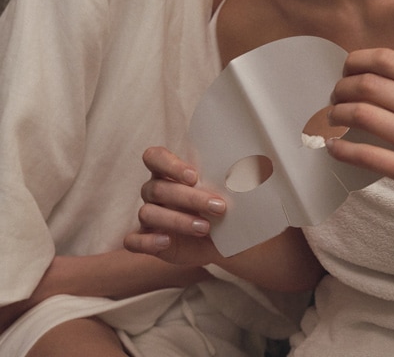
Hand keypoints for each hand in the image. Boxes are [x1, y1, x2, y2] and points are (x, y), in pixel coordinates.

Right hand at [124, 147, 224, 267]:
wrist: (225, 239)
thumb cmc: (222, 205)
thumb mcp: (227, 188)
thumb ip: (228, 174)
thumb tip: (254, 162)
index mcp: (168, 171)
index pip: (154, 157)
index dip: (169, 164)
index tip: (194, 175)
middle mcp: (155, 190)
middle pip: (158, 188)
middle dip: (190, 197)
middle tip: (218, 206)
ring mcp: (149, 215)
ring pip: (148, 212)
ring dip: (177, 220)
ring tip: (205, 227)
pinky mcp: (147, 240)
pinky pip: (134, 240)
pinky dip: (148, 240)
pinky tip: (167, 241)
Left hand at [326, 48, 393, 245]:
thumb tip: (366, 74)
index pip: (388, 60)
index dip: (356, 62)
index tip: (345, 73)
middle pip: (371, 84)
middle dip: (342, 89)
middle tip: (334, 99)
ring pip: (364, 115)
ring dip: (337, 116)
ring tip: (332, 121)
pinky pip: (367, 156)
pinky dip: (342, 149)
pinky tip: (334, 148)